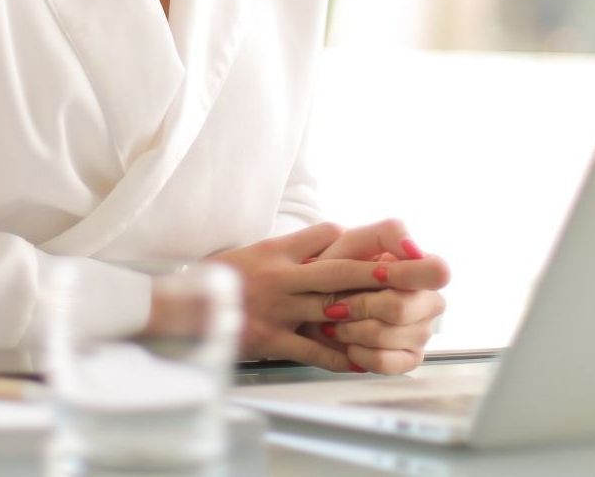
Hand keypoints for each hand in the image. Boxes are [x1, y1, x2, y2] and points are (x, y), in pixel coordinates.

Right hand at [210, 222, 425, 370]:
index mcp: (278, 251)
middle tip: (410, 271)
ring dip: (365, 313)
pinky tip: (361, 359)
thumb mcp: (257, 251)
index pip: (325, 235)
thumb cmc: (224, 278)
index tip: (386, 244)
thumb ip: (292, 248)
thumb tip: (333, 237)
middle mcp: (282, 276)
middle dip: (376, 272)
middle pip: (338, 271)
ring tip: (399, 315)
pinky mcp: (271, 340)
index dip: (355, 239)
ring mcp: (278, 309)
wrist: (183, 307)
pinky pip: (312, 349)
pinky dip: (338, 355)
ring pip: (330, 309)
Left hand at [304, 218, 449, 374]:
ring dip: (352, 330)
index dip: (405, 275)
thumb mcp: (355, 240)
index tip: (375, 273)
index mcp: (423, 267)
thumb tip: (414, 250)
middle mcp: (430, 301)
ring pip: (390, 337)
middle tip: (336, 304)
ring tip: (334, 322)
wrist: (315, 302)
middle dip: (362, 306)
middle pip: (403, 309)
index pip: (438, 272)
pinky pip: (386, 362)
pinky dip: (359, 353)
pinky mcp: (409, 358)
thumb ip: (388, 234)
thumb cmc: (337, 265)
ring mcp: (422, 332)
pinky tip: (348, 342)